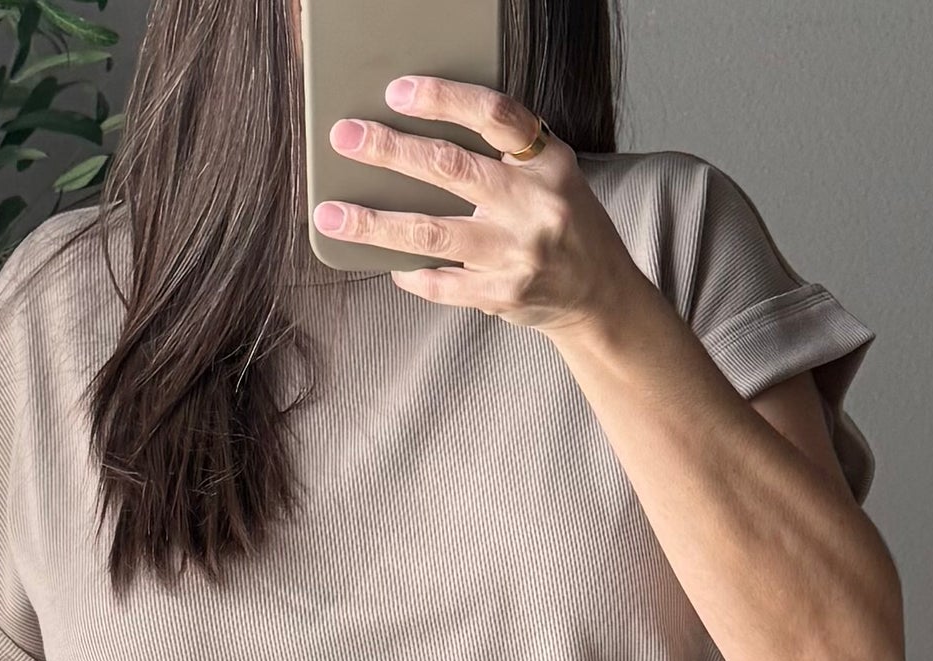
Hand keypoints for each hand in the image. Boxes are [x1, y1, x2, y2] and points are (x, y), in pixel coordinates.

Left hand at [318, 78, 641, 340]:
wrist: (600, 295)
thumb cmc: (564, 223)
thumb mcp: (551, 173)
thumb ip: (505, 152)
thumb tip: (421, 134)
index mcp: (547, 162)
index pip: (494, 116)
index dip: (443, 99)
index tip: (396, 91)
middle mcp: (534, 206)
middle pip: (450, 169)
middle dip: (390, 150)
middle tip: (345, 138)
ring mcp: (518, 254)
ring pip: (433, 232)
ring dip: (375, 223)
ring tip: (332, 215)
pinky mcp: (503, 296)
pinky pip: (442, 283)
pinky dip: (410, 272)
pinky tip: (387, 263)